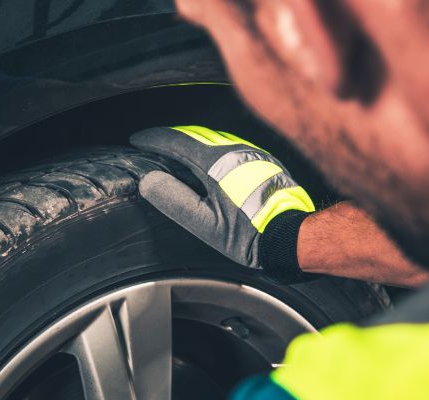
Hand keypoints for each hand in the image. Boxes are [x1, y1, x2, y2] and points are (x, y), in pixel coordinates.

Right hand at [131, 125, 314, 269]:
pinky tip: (206, 159)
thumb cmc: (248, 235)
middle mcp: (234, 150)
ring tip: (174, 150)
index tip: (137, 140)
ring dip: (189, 140)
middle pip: (193, 134)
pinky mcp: (262, 160)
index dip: (153, 139)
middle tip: (151, 143)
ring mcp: (251, 153)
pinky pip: (229, 144)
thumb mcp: (205, 224)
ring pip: (212, 137)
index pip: (175, 141)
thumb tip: (149, 180)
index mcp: (216, 163)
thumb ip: (175, 200)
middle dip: (169, 137)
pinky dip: (209, 147)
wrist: (291, 236)